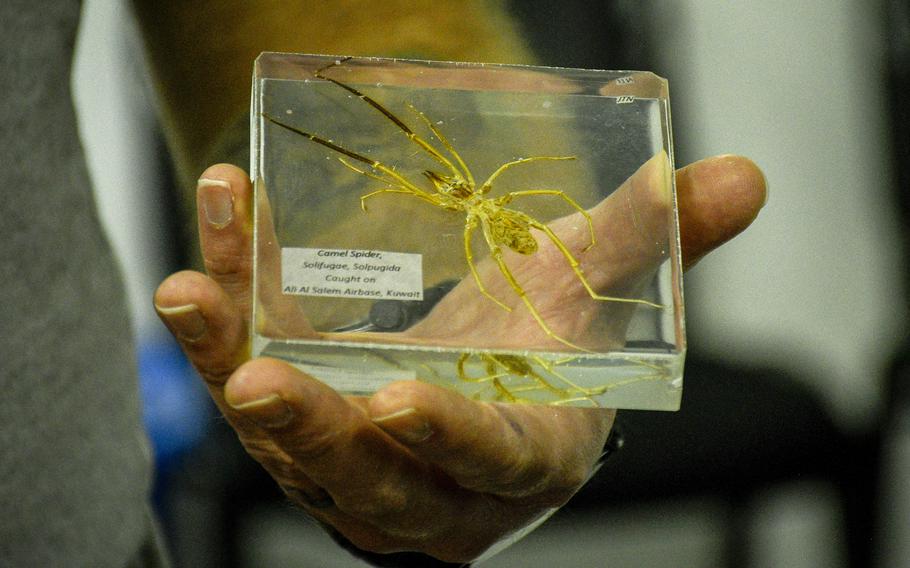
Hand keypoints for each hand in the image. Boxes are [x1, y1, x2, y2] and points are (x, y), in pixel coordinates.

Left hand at [154, 154, 765, 561]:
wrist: (478, 378)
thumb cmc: (543, 350)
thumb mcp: (593, 296)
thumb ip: (655, 242)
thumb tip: (740, 176)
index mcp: (520, 455)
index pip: (491, 462)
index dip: (453, 439)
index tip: (406, 403)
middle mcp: (431, 483)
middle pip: (368, 481)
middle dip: (314, 435)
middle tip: (261, 380)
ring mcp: (355, 469)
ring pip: (287, 444)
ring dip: (230, 370)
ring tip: (191, 298)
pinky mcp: (301, 432)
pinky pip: (252, 381)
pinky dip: (221, 329)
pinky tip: (197, 268)